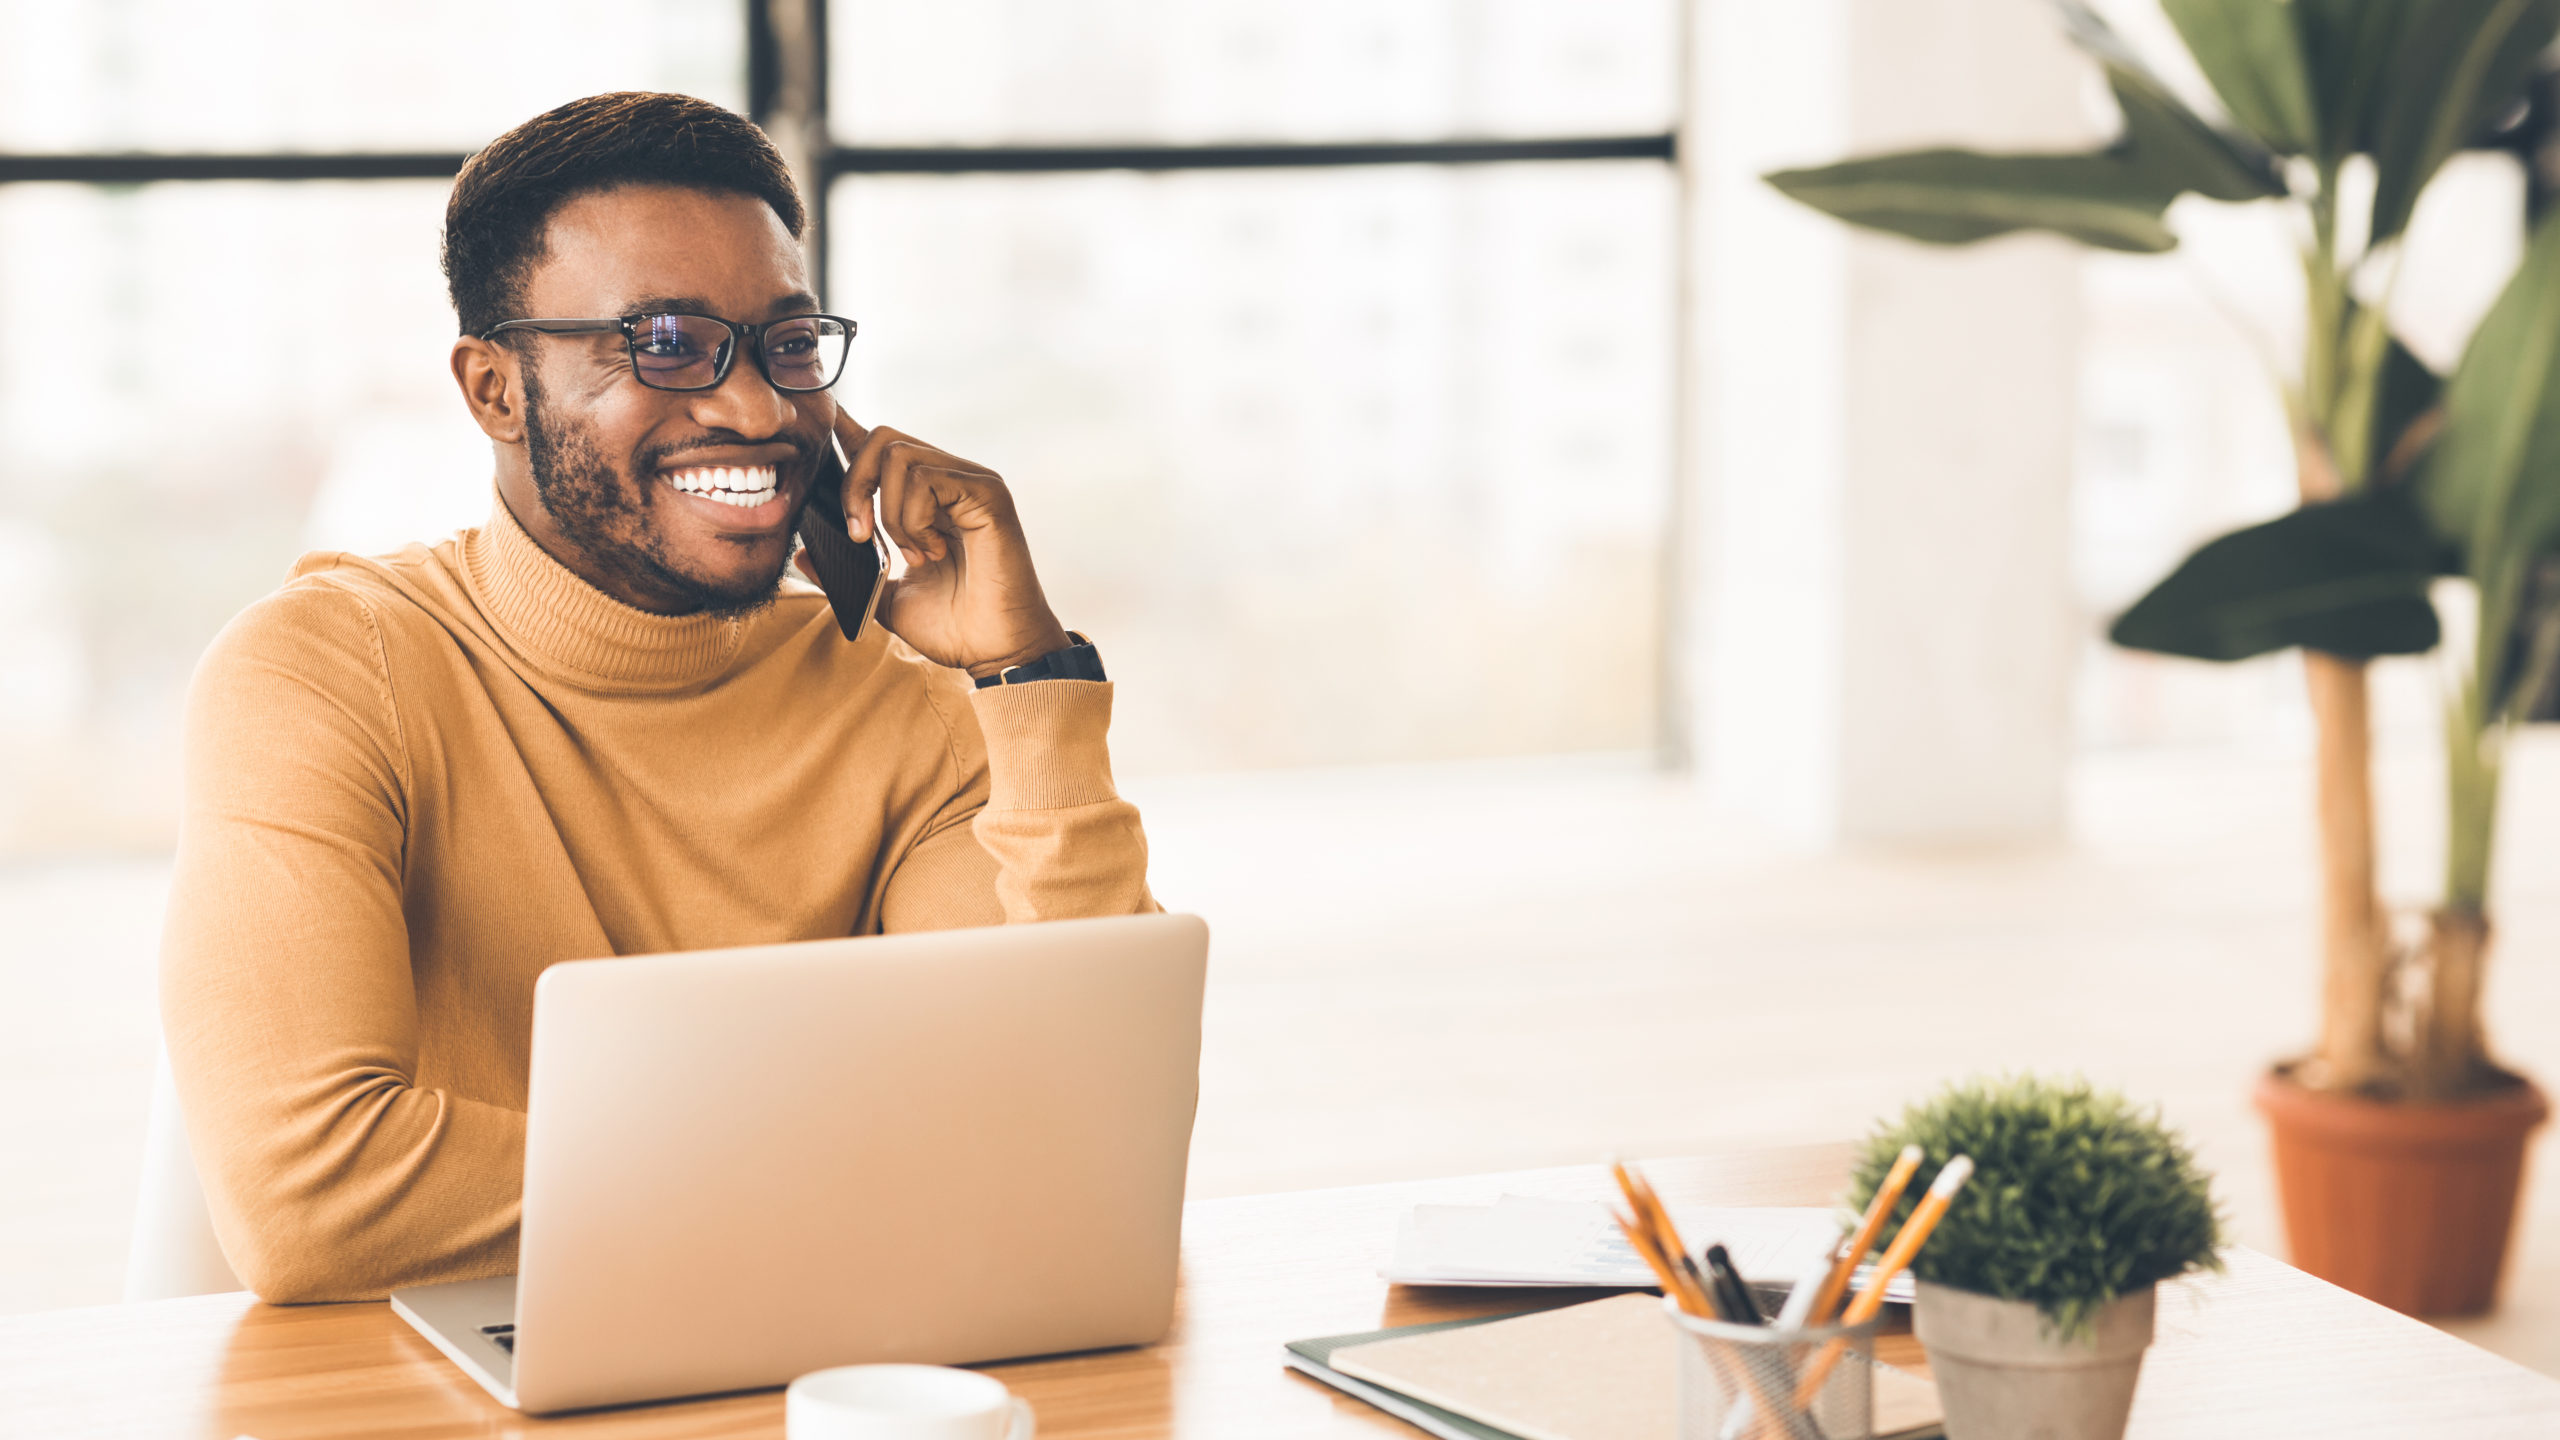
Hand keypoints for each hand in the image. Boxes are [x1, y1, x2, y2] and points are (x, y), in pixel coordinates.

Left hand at [804, 408, 1071, 677]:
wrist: (994, 652)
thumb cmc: (953, 627)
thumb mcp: (884, 598)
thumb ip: (847, 573)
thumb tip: (801, 554)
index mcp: (927, 498)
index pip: (882, 447)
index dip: (849, 434)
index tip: (824, 432)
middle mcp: (950, 480)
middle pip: (883, 438)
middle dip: (855, 484)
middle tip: (859, 536)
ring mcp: (971, 482)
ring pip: (900, 455)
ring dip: (889, 512)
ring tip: (912, 555)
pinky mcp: (988, 492)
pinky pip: (927, 479)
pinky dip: (914, 519)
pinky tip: (933, 551)